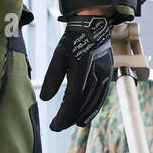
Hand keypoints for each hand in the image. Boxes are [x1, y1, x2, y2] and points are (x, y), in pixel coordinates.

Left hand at [40, 15, 112, 130]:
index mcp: (81, 68)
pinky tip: (85, 115)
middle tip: (58, 127)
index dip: (63, 114)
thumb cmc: (72, 40)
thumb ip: (52, 77)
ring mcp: (104, 74)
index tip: (54, 126)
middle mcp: (95, 73)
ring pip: (94, 101)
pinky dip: (93, 107)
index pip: (72, 98)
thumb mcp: (58, 55)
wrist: (93, 26)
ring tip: (71, 123)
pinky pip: (101, 96)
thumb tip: (45, 99)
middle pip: (83, 103)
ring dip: (82, 114)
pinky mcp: (107, 74)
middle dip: (70, 117)